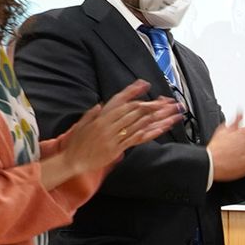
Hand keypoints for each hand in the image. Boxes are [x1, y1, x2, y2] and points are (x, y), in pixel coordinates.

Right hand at [62, 80, 179, 174]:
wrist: (72, 160)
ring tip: (172, 113)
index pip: (121, 101)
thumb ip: (93, 113)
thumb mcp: (82, 124)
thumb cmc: (76, 142)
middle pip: (135, 111)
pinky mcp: (118, 148)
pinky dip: (150, 133)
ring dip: (157, 118)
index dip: (134, 92)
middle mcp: (109, 125)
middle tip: (168, 101)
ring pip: (139, 124)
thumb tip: (102, 104)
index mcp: (101, 117)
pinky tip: (162, 128)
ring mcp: (114, 137)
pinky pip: (137, 139)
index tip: (145, 84)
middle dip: (153, 105)